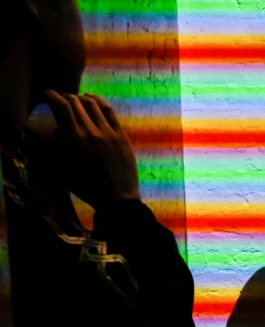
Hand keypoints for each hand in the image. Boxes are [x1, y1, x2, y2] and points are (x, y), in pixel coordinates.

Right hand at [44, 91, 140, 207]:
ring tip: (76, 99)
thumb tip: (52, 132)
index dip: (51, 96)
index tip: (47, 95)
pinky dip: (99, 102)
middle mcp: (91, 131)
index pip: (61, 107)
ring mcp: (109, 132)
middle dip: (65, 97)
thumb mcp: (63, 169)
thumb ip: (56, 148)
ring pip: (93, 104)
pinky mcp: (121, 135)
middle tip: (61, 99)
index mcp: (74, 140)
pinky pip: (110, 112)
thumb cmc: (88, 187)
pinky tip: (93, 100)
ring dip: (81, 98)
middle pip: (76, 103)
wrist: (118, 198)